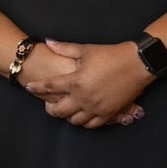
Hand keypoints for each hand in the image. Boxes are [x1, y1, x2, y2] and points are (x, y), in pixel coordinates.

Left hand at [24, 39, 148, 128]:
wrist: (138, 64)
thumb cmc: (111, 54)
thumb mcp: (86, 50)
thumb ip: (64, 48)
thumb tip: (48, 42)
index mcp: (76, 81)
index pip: (49, 87)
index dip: (36, 87)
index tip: (28, 87)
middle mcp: (84, 97)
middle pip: (59, 111)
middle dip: (50, 108)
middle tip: (48, 104)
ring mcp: (96, 107)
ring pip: (74, 121)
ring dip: (67, 116)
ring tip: (66, 110)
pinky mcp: (109, 113)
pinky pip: (92, 125)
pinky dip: (84, 122)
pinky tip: (82, 116)